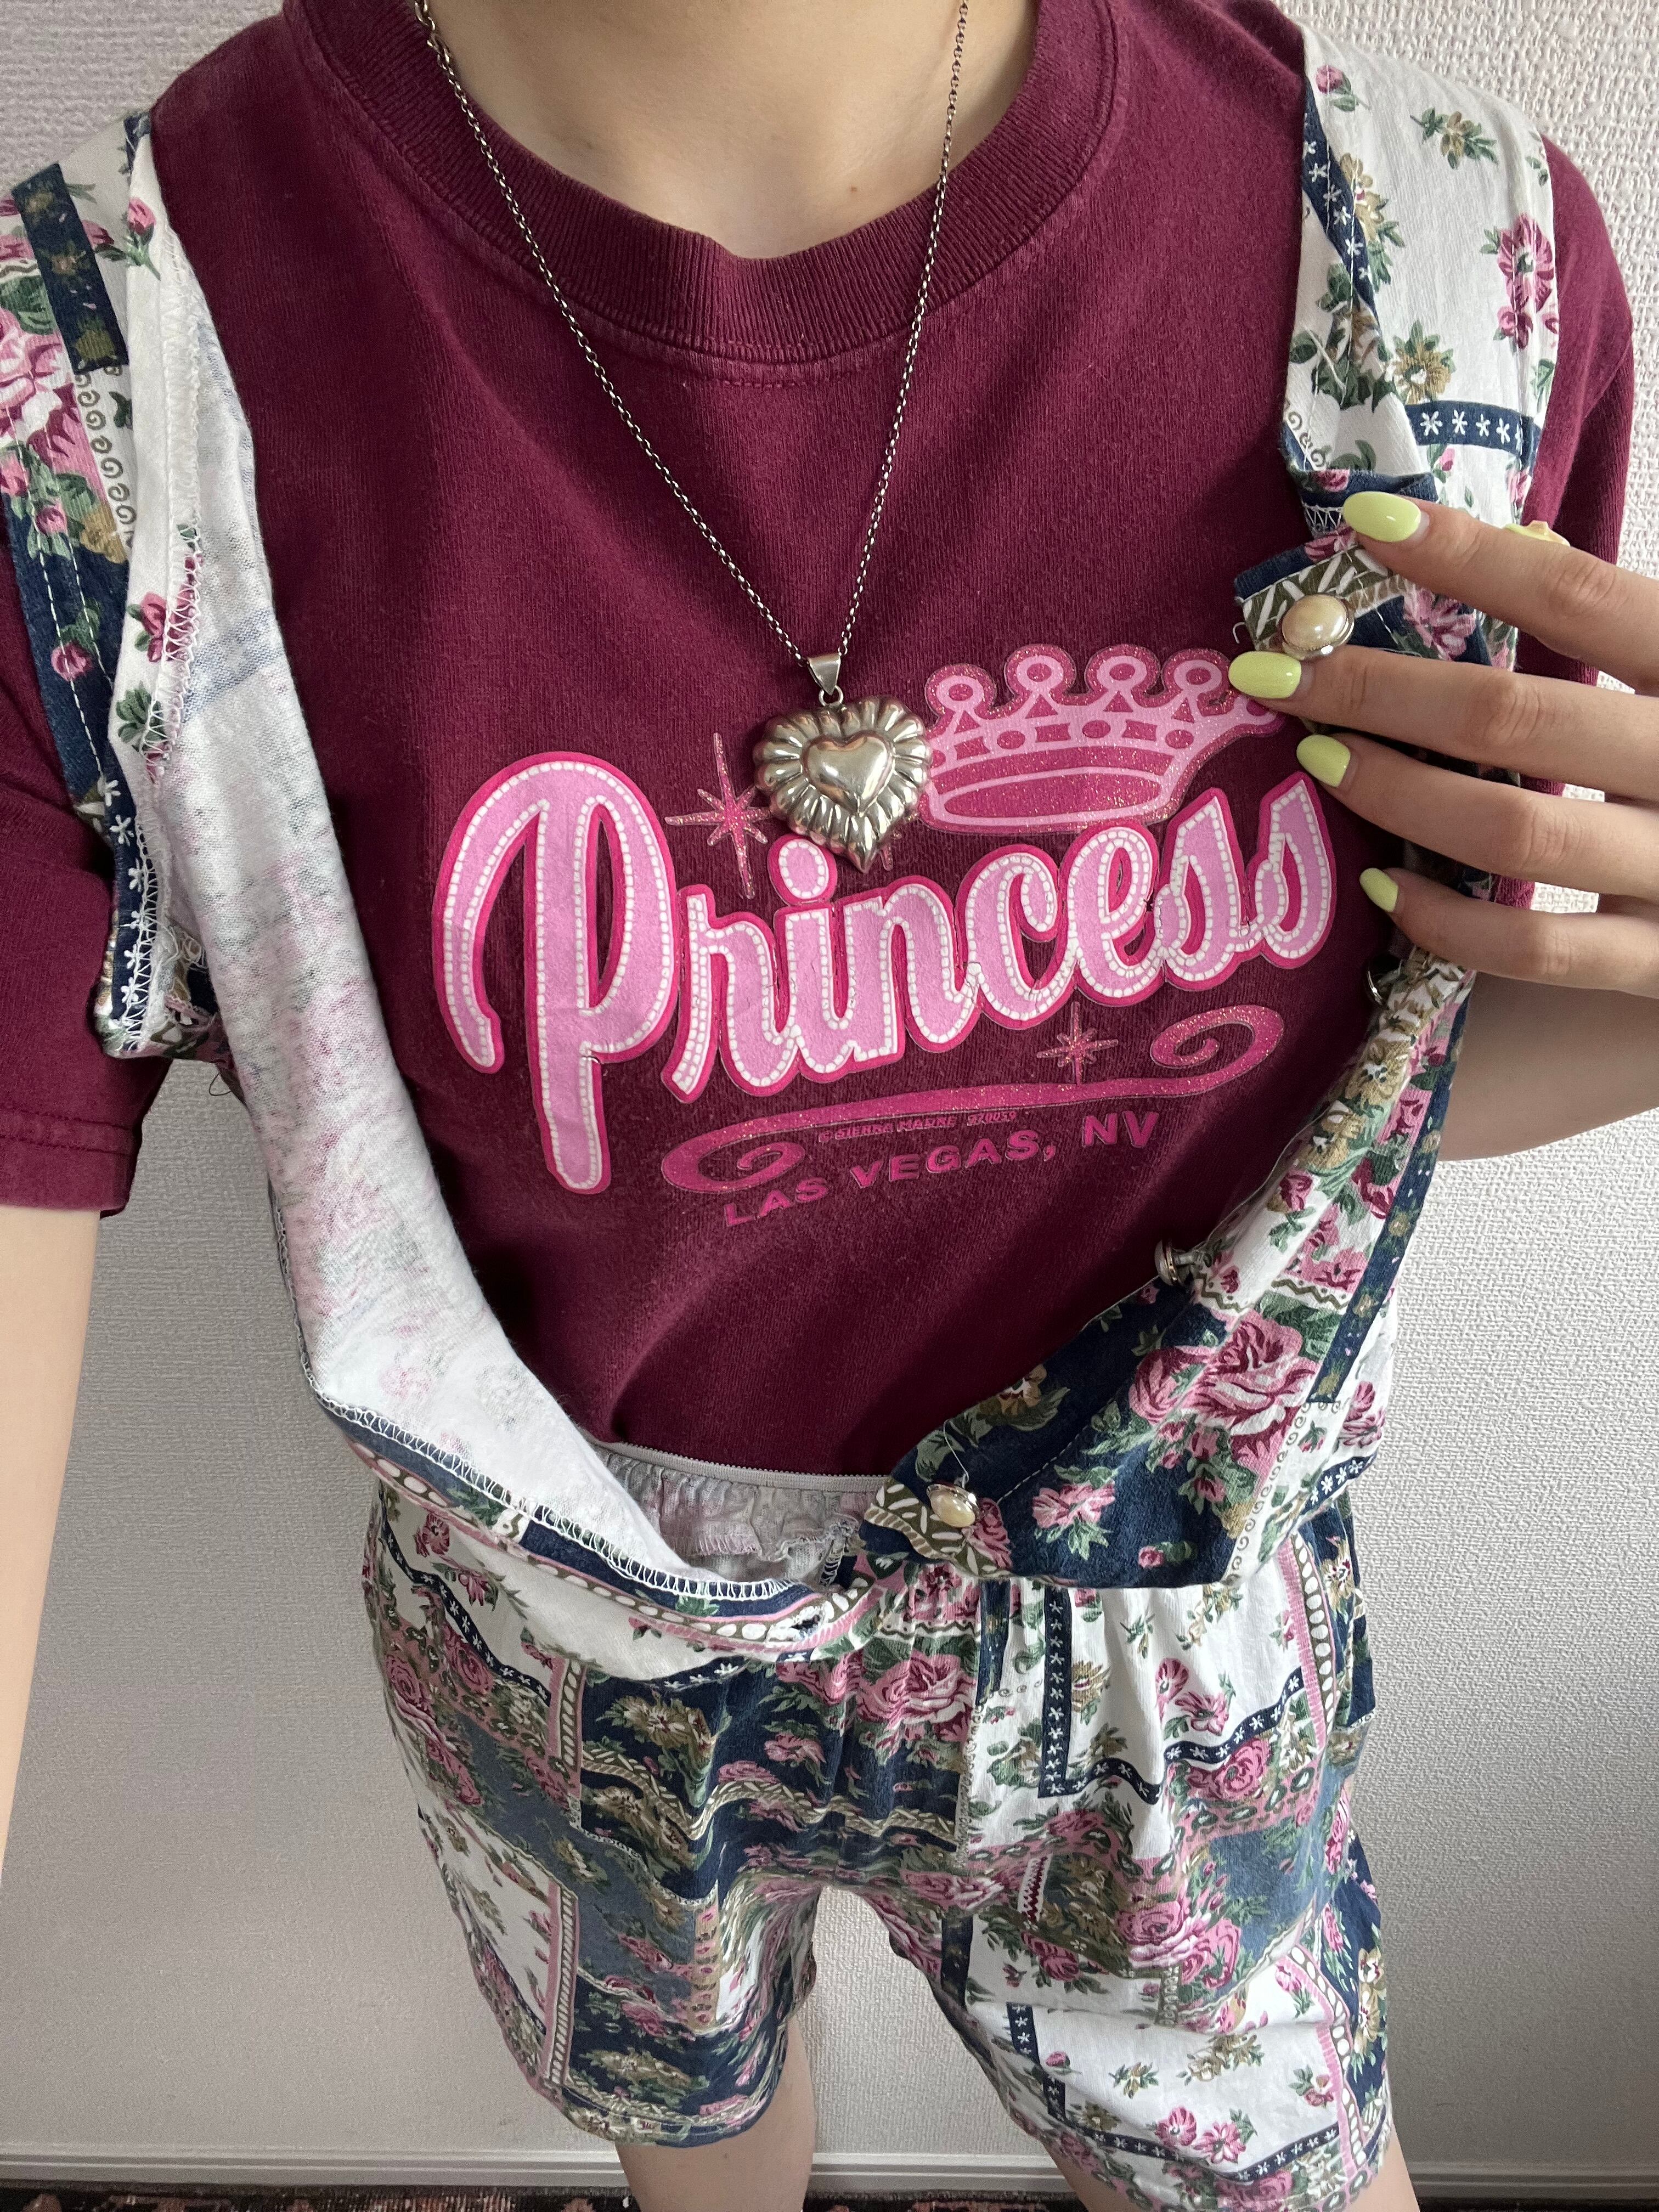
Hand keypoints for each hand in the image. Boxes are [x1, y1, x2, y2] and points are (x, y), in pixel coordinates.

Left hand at [1228, 491, 1658, 997]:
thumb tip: (1513, 536)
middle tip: (1279, 671)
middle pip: (1516, 717)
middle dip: (1380, 690)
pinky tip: (1382, 886)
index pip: (1579, 594)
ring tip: (1319, 756)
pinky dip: (1446, 920)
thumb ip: (1619, 623)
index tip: (1366, 521)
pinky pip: (1535, 951)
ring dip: (1398, 793)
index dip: (1470, 554)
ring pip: (1516, 834)